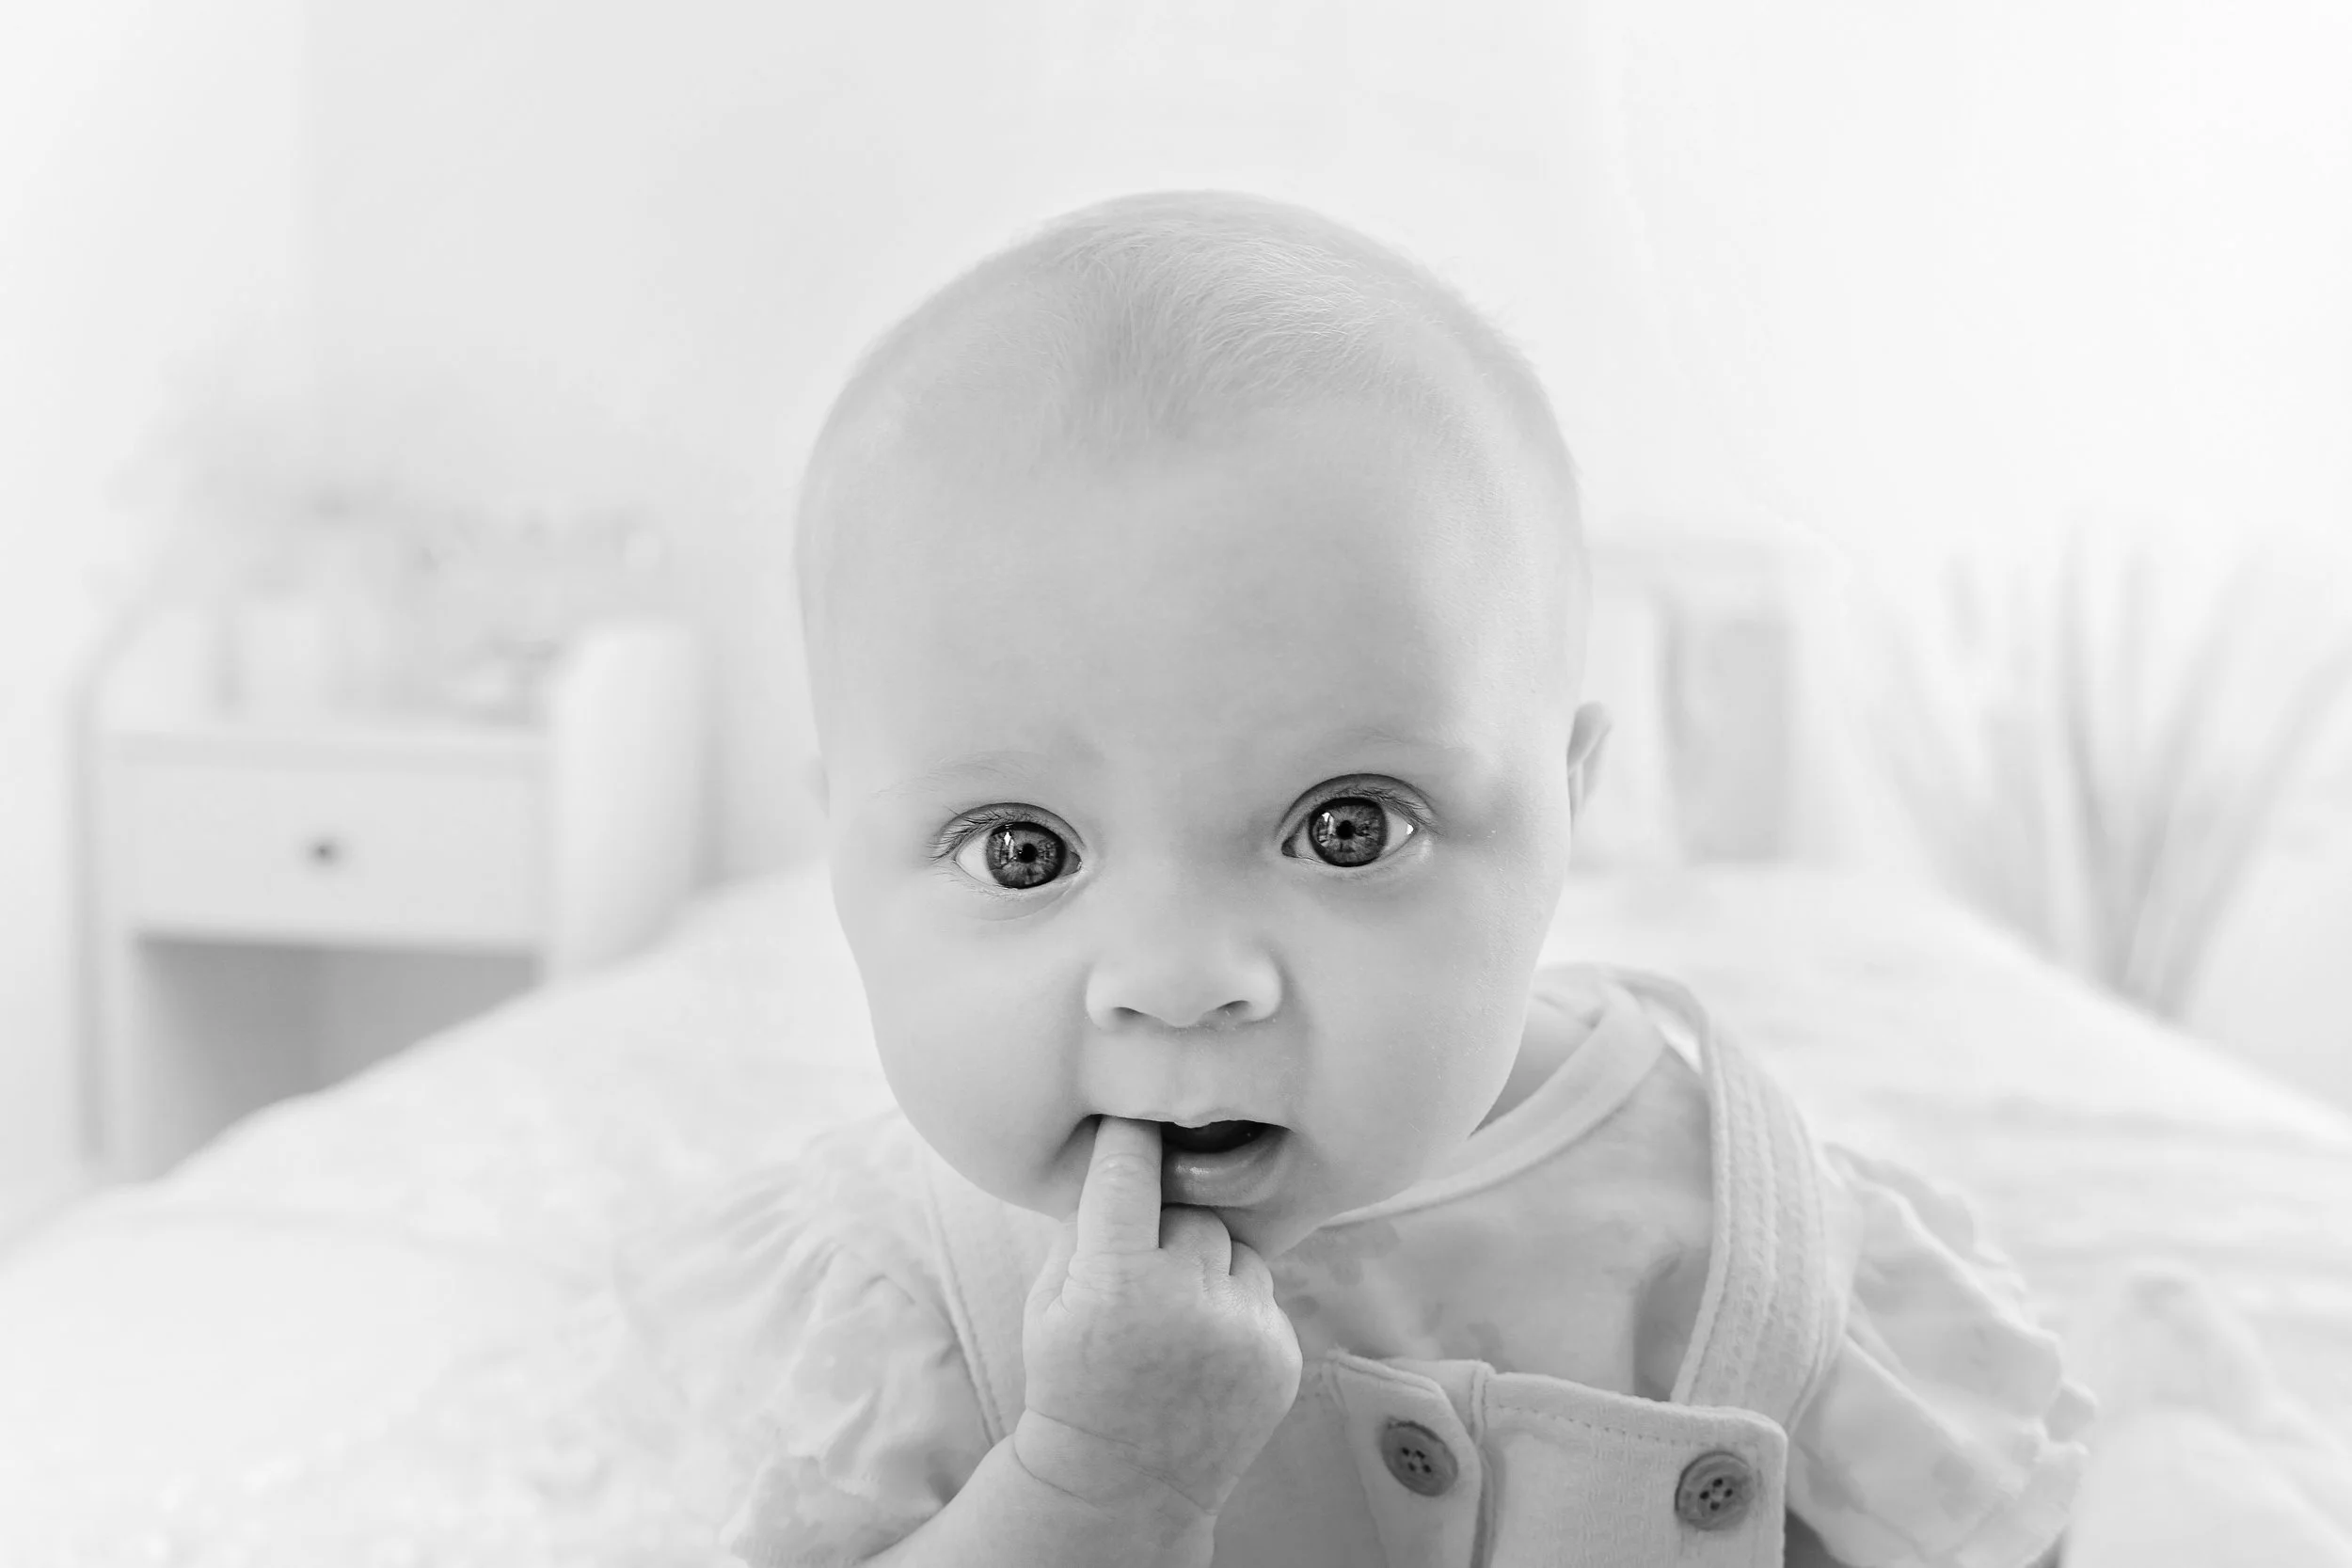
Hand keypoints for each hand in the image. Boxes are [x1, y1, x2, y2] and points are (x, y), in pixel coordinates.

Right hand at [1015, 1116, 1302, 1533]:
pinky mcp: (1280, 1355)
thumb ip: (1084, 1224)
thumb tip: (1121, 1148)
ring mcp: (1243, 1330)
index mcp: (1117, 1280)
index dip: (1129, 1136)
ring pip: (1236, 1248)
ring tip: (1175, 1319)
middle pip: (1192, 1211)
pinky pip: (1261, 1295)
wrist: (1119, 1484)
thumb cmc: (1070, 1381)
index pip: (1130, 1167)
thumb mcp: (1048, 1299)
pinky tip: (1203, 1351)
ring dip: (1209, 1267)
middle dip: (1168, 1230)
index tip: (1133, 1118)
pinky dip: (1236, 1309)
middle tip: (1143, 1273)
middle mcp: (1188, 1299)